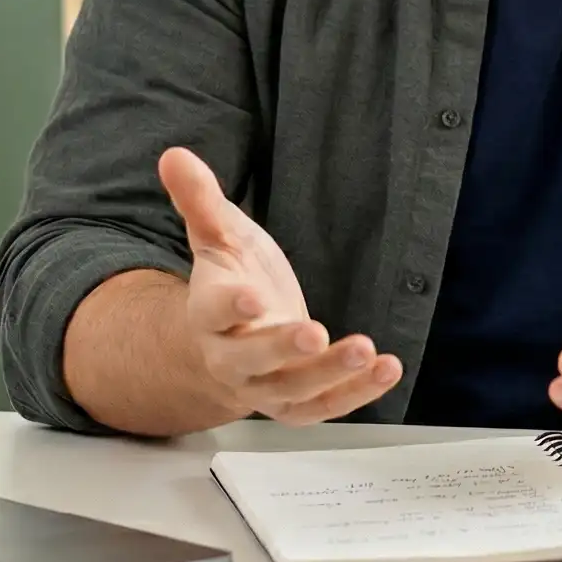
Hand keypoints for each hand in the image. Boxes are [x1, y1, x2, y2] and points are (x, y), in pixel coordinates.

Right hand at [160, 147, 402, 424]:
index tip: (252, 298)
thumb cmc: (231, 280)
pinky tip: (387, 368)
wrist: (233, 339)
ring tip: (367, 351)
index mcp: (208, 313)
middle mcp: (231, 358)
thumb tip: (174, 154)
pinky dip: (355, 393)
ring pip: (292, 391)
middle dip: (282, 349)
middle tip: (315, 331)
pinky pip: (322, 407)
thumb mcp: (219, 236)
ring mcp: (263, 386)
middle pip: (250, 362)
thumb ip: (200, 200)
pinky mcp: (295, 403)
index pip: (214, 312)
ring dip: (331, 374)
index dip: (231, 307)